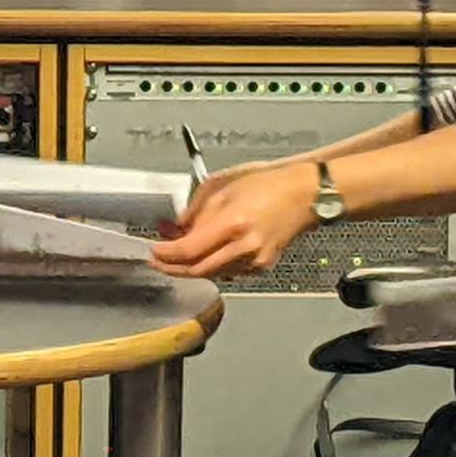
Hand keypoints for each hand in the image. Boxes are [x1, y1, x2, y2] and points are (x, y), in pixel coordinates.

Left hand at [149, 162, 316, 279]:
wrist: (303, 194)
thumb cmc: (267, 182)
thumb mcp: (221, 184)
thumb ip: (194, 209)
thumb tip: (173, 228)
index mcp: (233, 222)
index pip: (189, 250)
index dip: (166, 254)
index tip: (152, 250)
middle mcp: (245, 246)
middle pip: (198, 270)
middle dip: (172, 268)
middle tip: (157, 261)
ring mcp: (255, 260)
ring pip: (212, 273)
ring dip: (190, 267)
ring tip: (176, 254)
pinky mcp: (261, 266)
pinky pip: (228, 271)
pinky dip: (211, 265)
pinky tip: (203, 254)